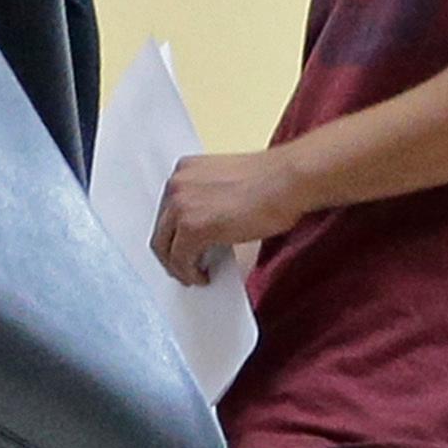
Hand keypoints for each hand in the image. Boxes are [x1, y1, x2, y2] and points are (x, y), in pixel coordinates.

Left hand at [152, 147, 307, 286]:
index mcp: (184, 169)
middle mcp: (176, 185)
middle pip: (160, 228)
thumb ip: (207, 201)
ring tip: (193, 276)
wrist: (287, 181)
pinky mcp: (192, 228)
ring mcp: (181, 206)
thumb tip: (204, 232)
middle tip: (183, 268)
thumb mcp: (228, 185)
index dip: (172, 233)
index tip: (180, 248)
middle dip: (170, 252)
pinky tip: (203, 277)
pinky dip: (189, 273)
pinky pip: (180, 260)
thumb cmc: (271, 182)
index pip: (167, 209)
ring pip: (163, 246)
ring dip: (177, 266)